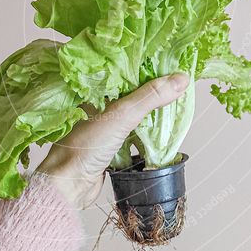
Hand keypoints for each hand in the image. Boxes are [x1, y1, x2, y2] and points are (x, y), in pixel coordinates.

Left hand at [36, 74, 189, 207]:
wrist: (68, 185)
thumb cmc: (85, 146)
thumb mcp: (122, 115)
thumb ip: (150, 97)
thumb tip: (181, 78)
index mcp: (96, 91)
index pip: (127, 72)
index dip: (150, 68)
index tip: (173, 65)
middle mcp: (100, 107)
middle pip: (135, 94)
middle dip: (156, 93)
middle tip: (181, 86)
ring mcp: (106, 128)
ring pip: (136, 117)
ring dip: (154, 116)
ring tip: (177, 106)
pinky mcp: (111, 148)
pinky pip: (135, 137)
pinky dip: (149, 136)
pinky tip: (163, 134)